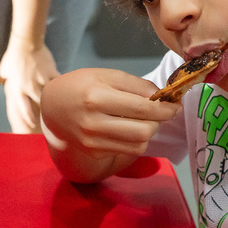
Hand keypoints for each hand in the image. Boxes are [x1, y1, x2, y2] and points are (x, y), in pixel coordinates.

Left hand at [0, 35, 58, 133]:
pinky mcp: (52, 73)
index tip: (33, 124)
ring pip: (52, 96)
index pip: (24, 109)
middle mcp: (31, 87)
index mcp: (18, 89)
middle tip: (49, 118)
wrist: (26, 42)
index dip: (29, 118)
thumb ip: (3, 82)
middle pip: (40, 105)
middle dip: (45, 112)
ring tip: (60, 108)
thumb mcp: (3, 71)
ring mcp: (43, 80)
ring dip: (55, 102)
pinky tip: (67, 92)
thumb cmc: (12, 56)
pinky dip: (62, 88)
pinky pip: (59, 84)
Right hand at [40, 68, 180, 162]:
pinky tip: (129, 128)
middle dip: (159, 122)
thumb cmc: (81, 85)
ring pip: (138, 145)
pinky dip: (135, 140)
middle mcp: (93, 123)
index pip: (142, 108)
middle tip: (160, 112)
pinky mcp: (95, 151)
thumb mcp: (106, 75)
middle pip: (144, 131)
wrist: (53, 107)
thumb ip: (135, 85)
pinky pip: (127, 150)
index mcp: (97, 97)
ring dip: (149, 132)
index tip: (175, 105)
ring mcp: (93, 141)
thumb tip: (161, 96)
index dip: (165, 109)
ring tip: (144, 120)